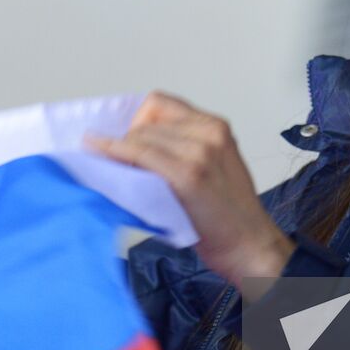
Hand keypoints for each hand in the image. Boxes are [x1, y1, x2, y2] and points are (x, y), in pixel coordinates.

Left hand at [83, 91, 294, 296]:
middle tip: (122, 163)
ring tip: (122, 171)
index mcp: (215, 127)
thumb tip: (137, 141)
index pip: (160, 103)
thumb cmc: (230, 214)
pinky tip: (100, 153)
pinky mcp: (186, 175)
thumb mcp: (215, 164)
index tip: (128, 139)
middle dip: (127, 138)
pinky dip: (114, 151)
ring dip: (121, 150)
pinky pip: (138, 153)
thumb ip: (185, 146)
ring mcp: (198, 153)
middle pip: (147, 120)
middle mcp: (208, 133)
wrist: (249, 245)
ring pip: (139, 135)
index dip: (138, 120)